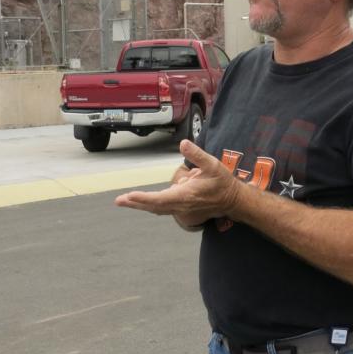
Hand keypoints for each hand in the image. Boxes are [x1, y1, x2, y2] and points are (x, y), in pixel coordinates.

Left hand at [114, 140, 242, 223]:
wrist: (232, 201)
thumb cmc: (222, 183)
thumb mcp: (213, 164)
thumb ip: (197, 154)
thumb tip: (183, 143)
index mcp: (187, 195)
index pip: (160, 199)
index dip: (144, 198)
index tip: (130, 196)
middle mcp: (182, 205)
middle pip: (154, 206)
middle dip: (136, 203)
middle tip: (119, 201)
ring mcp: (182, 210)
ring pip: (157, 208)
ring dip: (142, 204)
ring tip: (125, 200)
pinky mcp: (183, 210)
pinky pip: (163, 208)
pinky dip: (152, 204)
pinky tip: (142, 202)